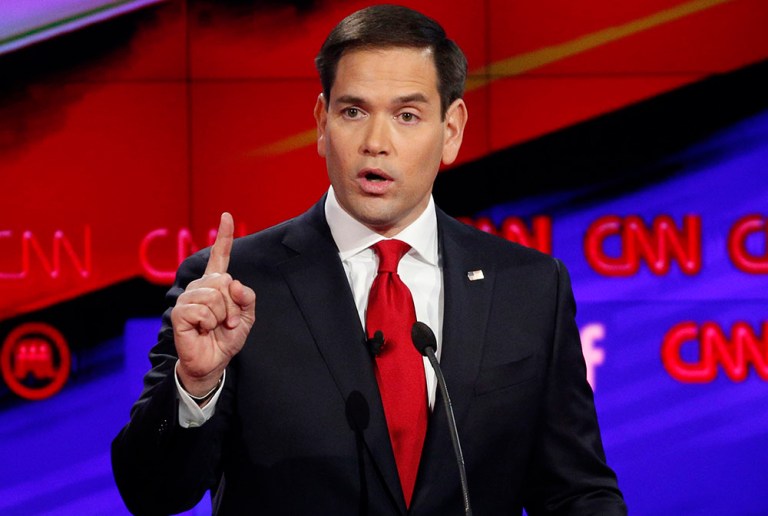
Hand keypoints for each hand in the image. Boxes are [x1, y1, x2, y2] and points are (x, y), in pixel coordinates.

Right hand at [171, 212, 255, 395]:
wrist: (212, 362)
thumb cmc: (226, 338)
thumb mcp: (246, 318)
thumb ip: (247, 299)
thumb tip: (235, 284)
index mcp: (215, 284)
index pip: (220, 256)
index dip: (224, 237)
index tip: (227, 216)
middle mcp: (200, 287)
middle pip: (224, 281)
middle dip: (232, 305)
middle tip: (228, 321)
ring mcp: (188, 298)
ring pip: (214, 296)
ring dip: (221, 316)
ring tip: (215, 327)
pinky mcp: (180, 312)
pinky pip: (203, 310)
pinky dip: (209, 323)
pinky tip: (203, 330)